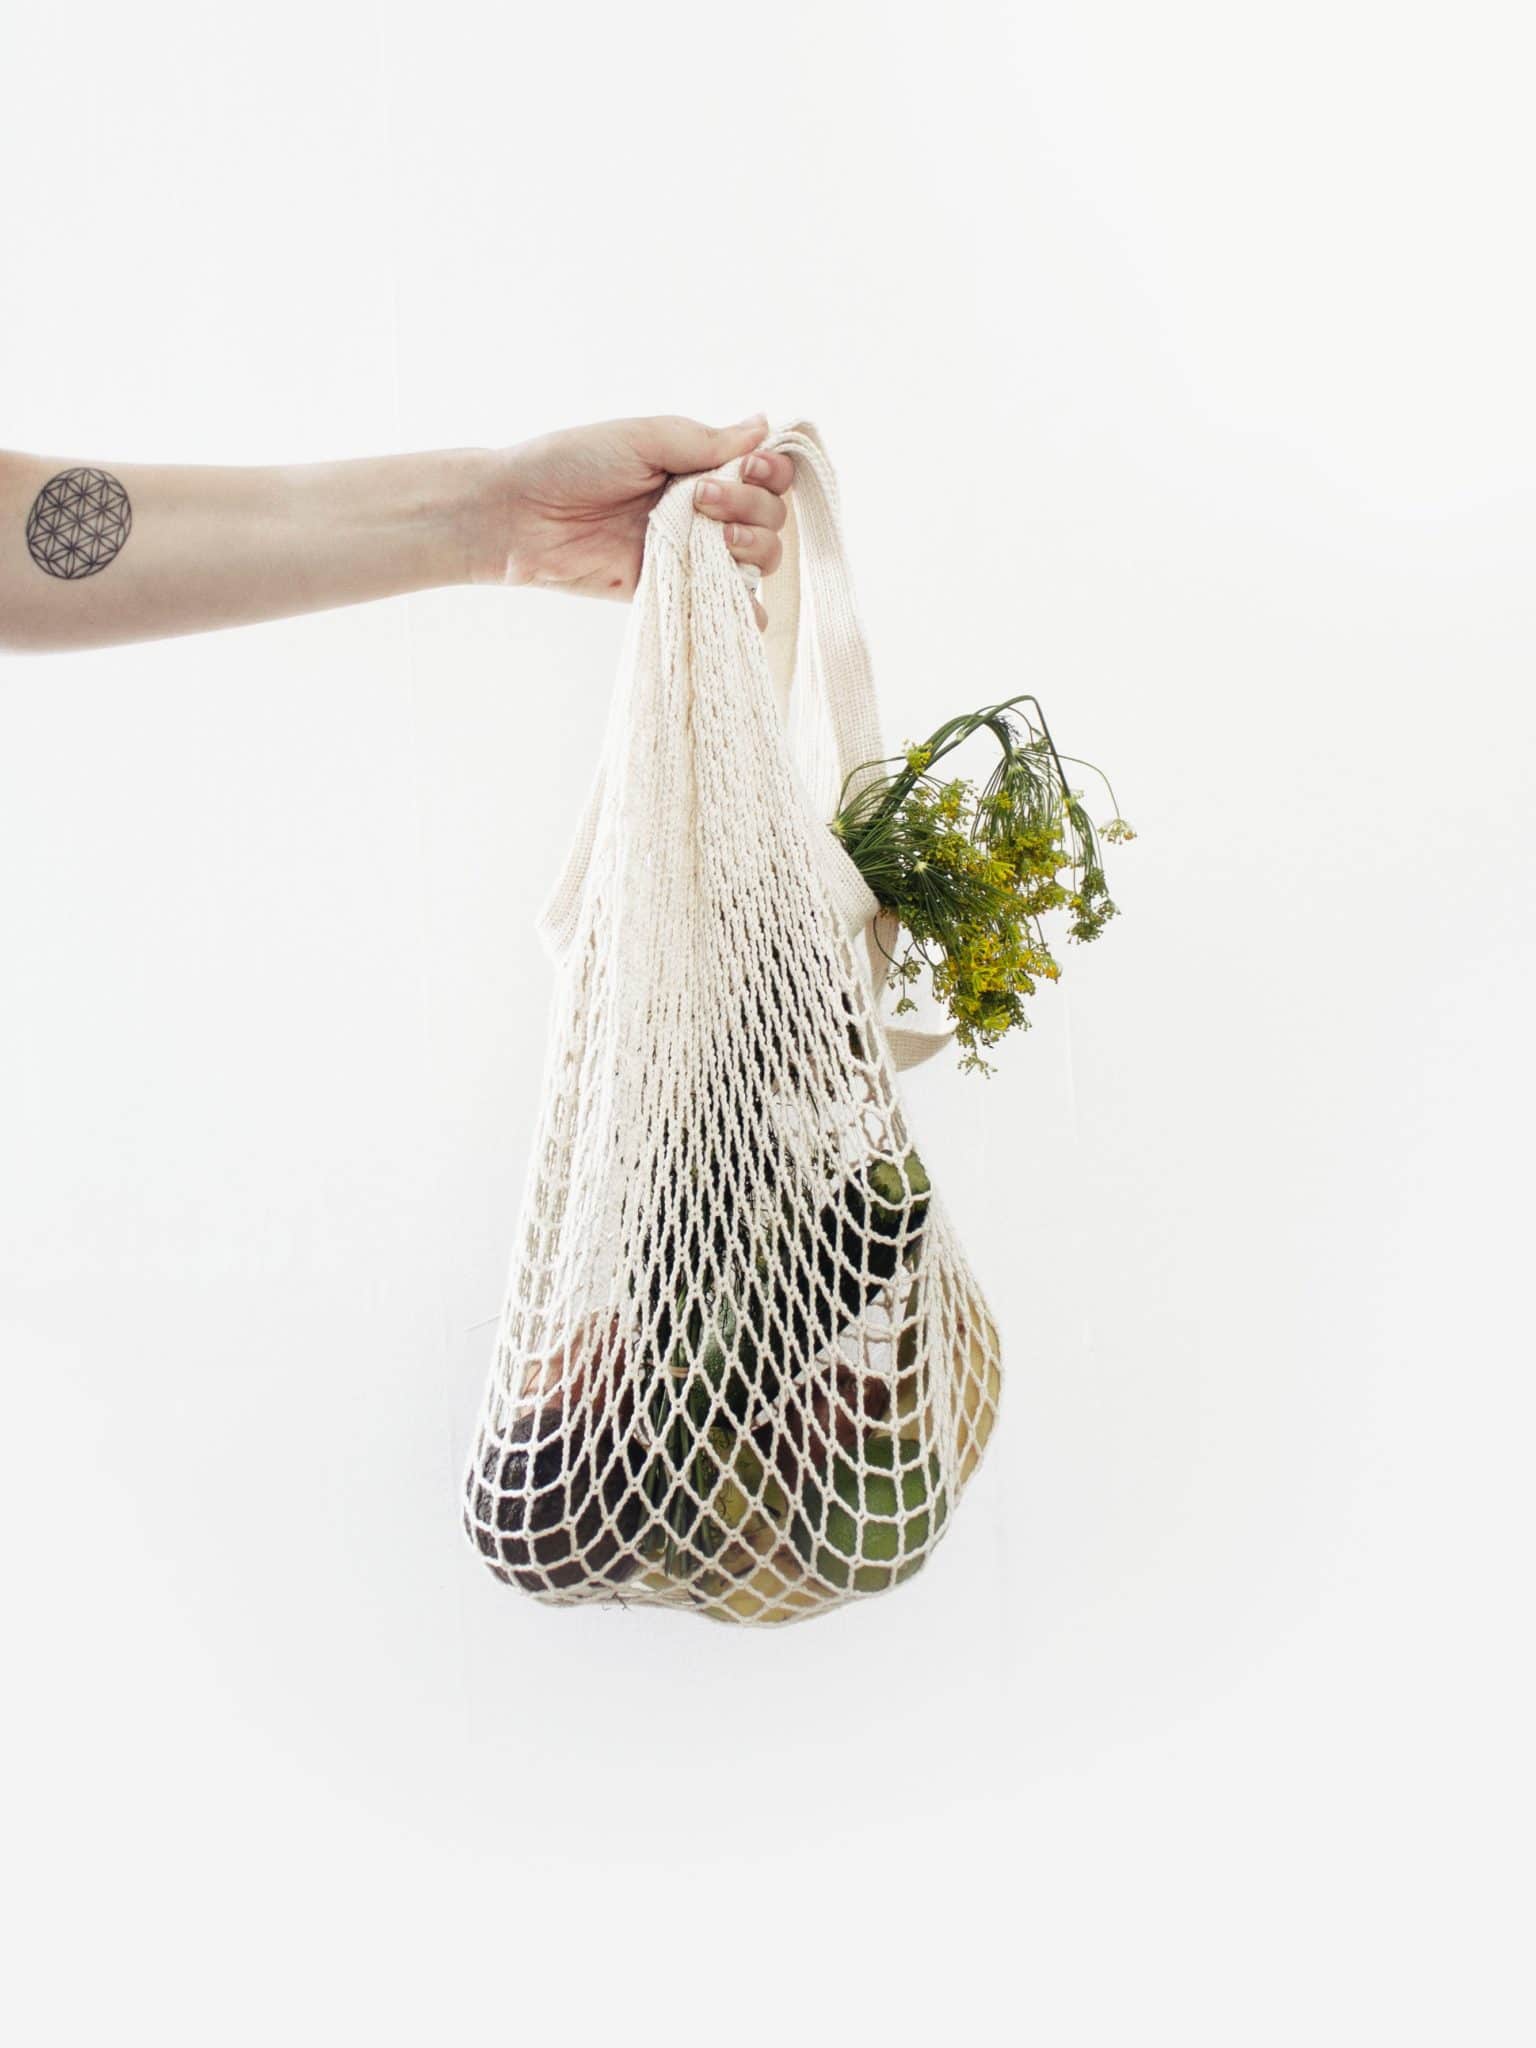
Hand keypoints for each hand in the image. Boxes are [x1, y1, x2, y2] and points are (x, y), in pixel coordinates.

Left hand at [473, 412, 794, 629]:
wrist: (519, 516)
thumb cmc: (570, 464)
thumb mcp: (642, 438)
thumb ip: (705, 440)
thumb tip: (763, 424)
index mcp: (696, 466)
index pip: (764, 474)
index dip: (771, 473)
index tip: (750, 468)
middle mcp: (700, 509)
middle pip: (769, 517)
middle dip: (752, 508)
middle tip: (701, 501)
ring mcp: (688, 551)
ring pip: (757, 559)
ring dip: (752, 548)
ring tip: (714, 540)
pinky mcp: (671, 589)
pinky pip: (725, 605)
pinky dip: (746, 609)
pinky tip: (744, 603)